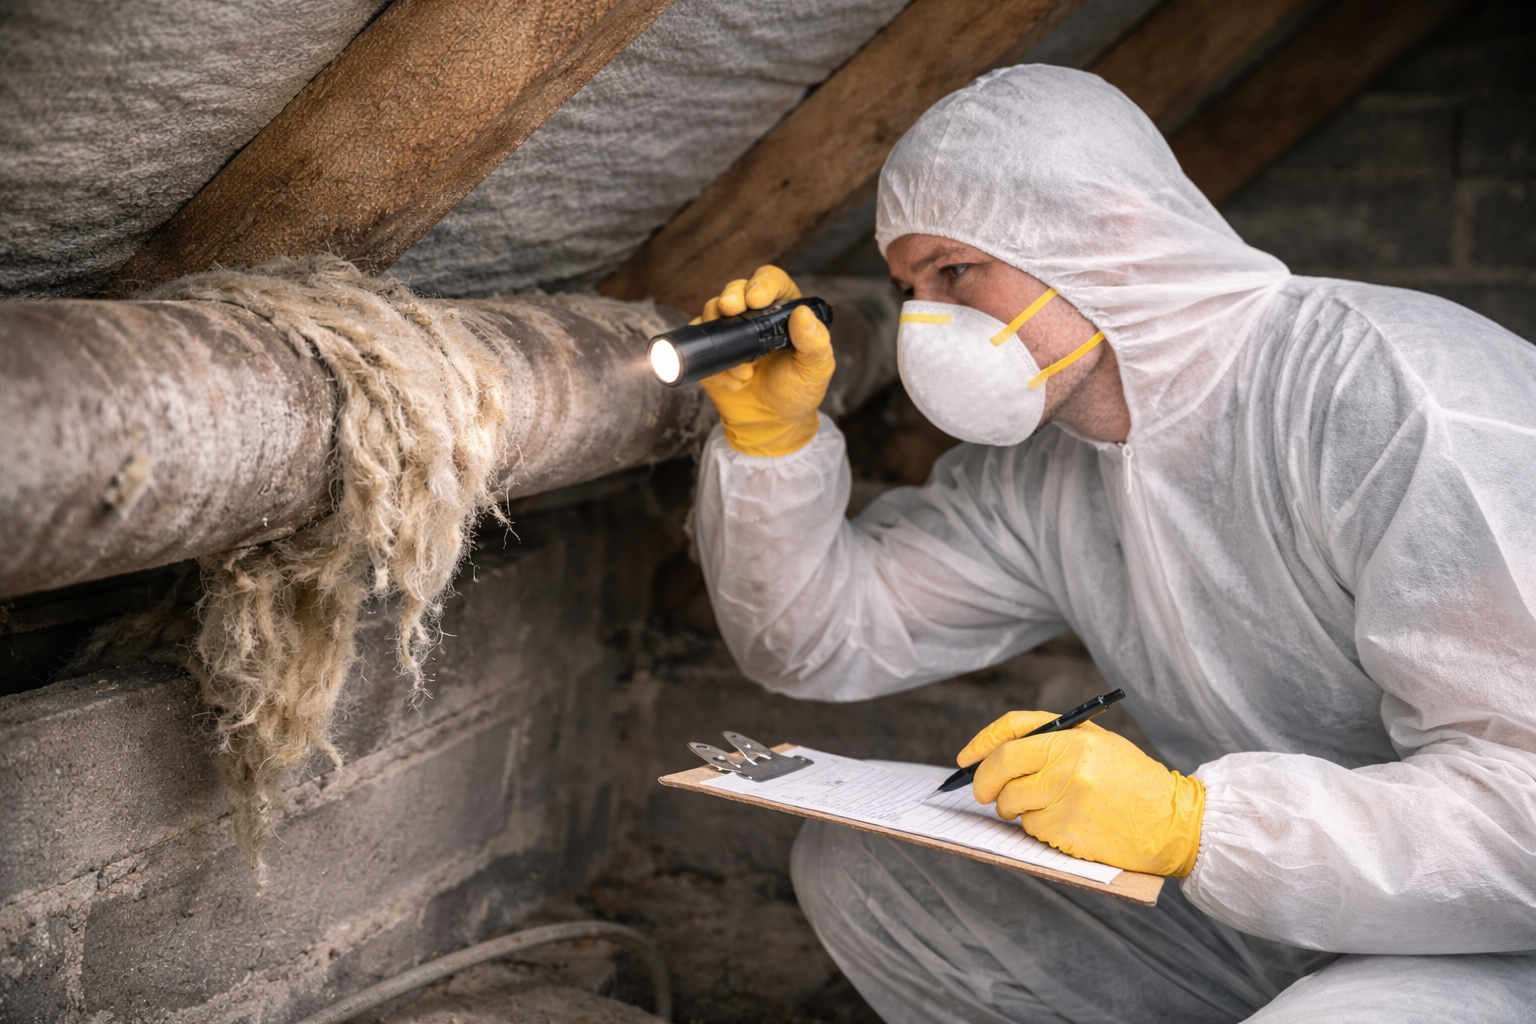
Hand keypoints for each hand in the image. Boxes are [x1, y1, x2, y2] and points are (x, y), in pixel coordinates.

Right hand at [696, 265, 833, 456]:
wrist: (772, 425)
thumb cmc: (798, 393)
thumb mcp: (815, 369)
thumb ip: (815, 342)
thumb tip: (802, 313)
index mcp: (784, 311)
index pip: (771, 282)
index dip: (761, 283)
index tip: (757, 299)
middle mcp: (755, 316)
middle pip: (736, 289)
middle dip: (731, 295)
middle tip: (730, 308)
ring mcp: (730, 333)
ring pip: (713, 311)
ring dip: (722, 331)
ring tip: (745, 368)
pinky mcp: (712, 352)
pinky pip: (700, 342)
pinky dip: (712, 359)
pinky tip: (733, 380)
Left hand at [958, 710, 1204, 876]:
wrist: (1176, 822)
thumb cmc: (1132, 781)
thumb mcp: (1098, 744)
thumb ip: (1052, 741)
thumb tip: (998, 753)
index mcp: (1073, 738)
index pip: (1011, 732)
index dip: (981, 744)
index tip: (965, 758)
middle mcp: (1067, 766)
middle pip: (1000, 769)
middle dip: (984, 783)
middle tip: (984, 793)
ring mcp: (1067, 800)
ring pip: (1012, 804)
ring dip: (1015, 809)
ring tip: (1045, 807)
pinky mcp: (1068, 833)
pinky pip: (1032, 830)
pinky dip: (1039, 829)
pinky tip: (1067, 824)